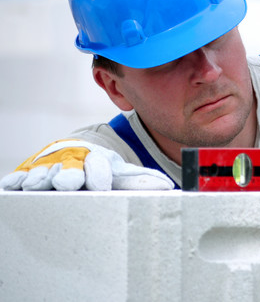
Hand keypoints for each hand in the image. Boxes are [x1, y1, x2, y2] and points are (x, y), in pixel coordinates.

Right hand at [0, 139, 174, 190]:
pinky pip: (22, 174)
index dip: (98, 173)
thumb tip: (167, 187)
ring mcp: (50, 164)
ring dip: (41, 177)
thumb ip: (140, 180)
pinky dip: (18, 178)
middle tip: (68, 182)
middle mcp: (72, 159)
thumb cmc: (101, 165)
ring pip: (45, 171)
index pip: (98, 165)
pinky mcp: (31, 169)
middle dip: (68, 174)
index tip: (100, 184)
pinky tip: (14, 184)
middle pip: (69, 167)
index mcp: (96, 158)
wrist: (81, 148)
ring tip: (36, 184)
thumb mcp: (120, 170)